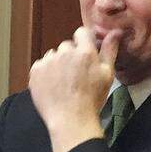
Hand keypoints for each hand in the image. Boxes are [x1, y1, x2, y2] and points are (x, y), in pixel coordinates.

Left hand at [29, 27, 120, 151]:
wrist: (70, 119)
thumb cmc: (92, 99)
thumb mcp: (107, 74)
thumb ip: (109, 50)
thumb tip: (115, 31)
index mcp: (84, 51)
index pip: (82, 32)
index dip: (84, 40)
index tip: (85, 51)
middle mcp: (64, 53)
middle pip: (66, 46)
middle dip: (71, 55)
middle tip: (75, 73)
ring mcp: (48, 62)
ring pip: (53, 55)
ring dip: (57, 63)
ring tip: (63, 82)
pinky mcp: (35, 72)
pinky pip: (40, 65)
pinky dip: (45, 72)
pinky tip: (52, 85)